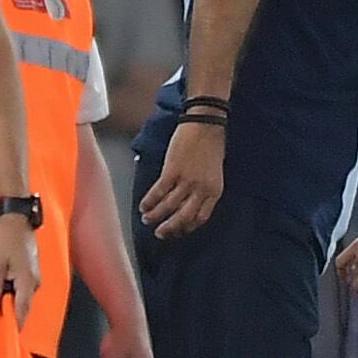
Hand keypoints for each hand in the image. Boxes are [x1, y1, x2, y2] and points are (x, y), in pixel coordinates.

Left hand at [0, 215, 40, 327]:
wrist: (18, 223)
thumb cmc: (6, 241)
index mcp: (27, 283)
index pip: (21, 312)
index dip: (12, 325)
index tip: (3, 335)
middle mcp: (35, 283)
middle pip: (22, 308)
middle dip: (9, 315)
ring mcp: (35, 279)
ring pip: (22, 299)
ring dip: (10, 303)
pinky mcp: (32, 274)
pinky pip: (23, 291)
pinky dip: (13, 294)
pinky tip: (2, 288)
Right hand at [140, 120, 223, 238]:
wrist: (205, 123)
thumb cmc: (212, 144)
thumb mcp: (214, 171)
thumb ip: (204, 188)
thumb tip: (188, 201)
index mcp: (214, 191)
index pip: (200, 218)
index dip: (187, 227)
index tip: (178, 231)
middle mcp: (201, 189)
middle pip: (183, 217)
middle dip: (170, 228)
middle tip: (159, 234)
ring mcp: (187, 181)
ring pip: (168, 206)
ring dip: (156, 215)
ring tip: (147, 220)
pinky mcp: (172, 171)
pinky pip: (158, 192)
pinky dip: (149, 201)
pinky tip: (143, 206)